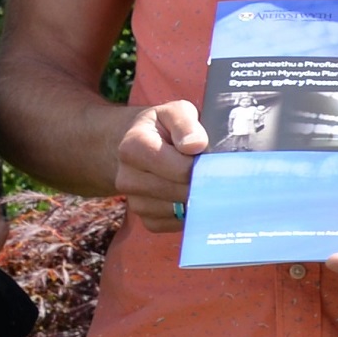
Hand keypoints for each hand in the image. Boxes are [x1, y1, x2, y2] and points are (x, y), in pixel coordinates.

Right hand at [114, 101, 207, 230]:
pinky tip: (189, 195)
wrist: (137, 146)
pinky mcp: (144, 219)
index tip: (208, 156)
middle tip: (210, 170)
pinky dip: (188, 212)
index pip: (180, 169)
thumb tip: (196, 145)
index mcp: (133, 147)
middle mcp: (127, 178)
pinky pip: (174, 224)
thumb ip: (185, 123)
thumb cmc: (162, 127)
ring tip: (197, 180)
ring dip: (196, 197)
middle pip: (181, 192)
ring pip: (179, 210)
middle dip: (201, 182)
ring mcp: (133, 201)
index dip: (201, 165)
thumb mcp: (173, 112)